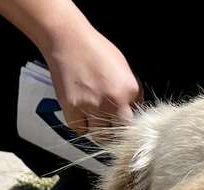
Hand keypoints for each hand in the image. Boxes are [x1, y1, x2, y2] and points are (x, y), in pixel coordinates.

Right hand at [43, 22, 139, 136]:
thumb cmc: (96, 51)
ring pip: (99, 136)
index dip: (128, 126)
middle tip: (109, 124)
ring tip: (95, 116)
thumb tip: (135, 114)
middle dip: (114, 131)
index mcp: (128, 90)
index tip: (123, 126)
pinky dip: (81, 125)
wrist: (68, 40)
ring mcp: (91, 106)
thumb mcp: (125, 69)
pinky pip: (80, 129)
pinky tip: (82, 112)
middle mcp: (112, 101)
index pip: (135, 124)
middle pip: (118, 134)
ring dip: (98, 130)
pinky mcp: (72, 108)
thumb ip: (133, 94)